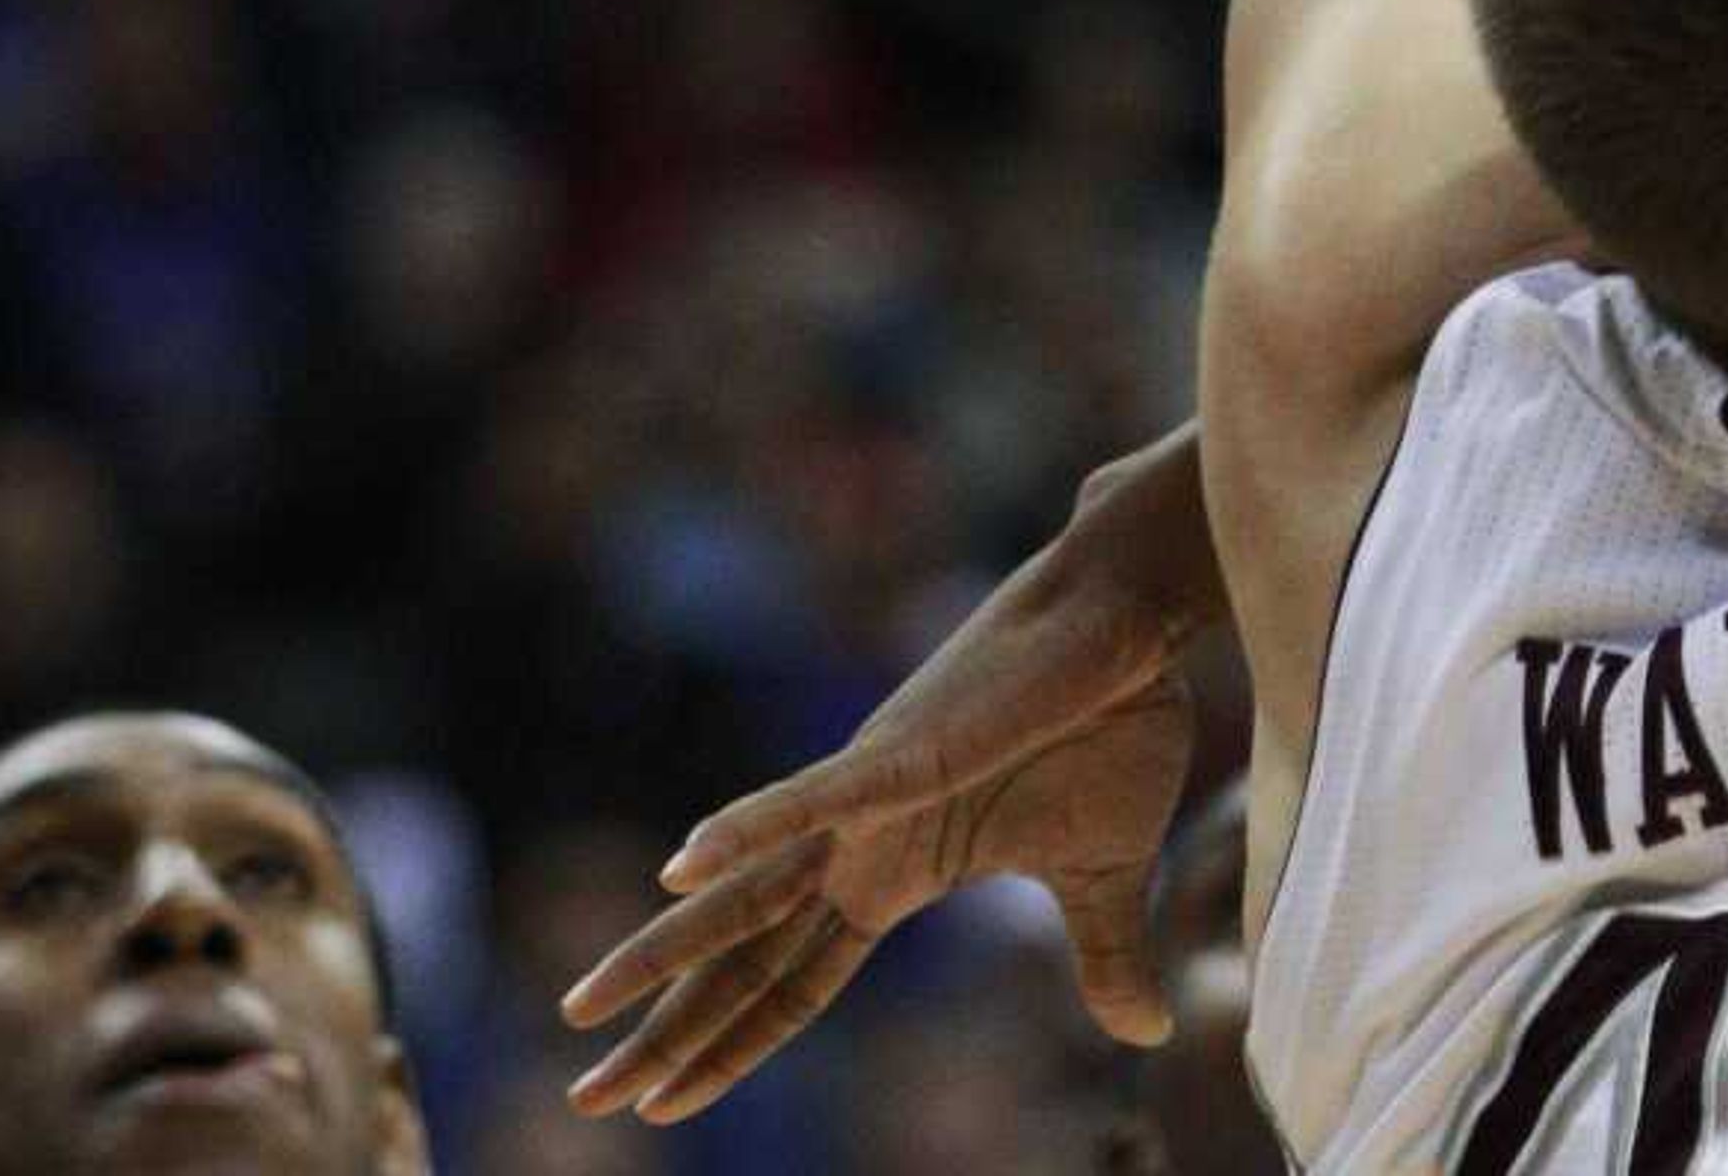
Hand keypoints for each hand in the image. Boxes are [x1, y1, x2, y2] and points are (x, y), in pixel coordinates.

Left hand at [561, 675, 1197, 1116]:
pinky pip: (810, 800)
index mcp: (897, 873)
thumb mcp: (1105, 878)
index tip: (657, 1103)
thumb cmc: (1117, 727)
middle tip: (587, 1095)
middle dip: (666, 1031)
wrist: (1131, 623)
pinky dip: (746, 829)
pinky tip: (683, 864)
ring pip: (747, 891)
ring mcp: (867, 797)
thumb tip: (1144, 1031)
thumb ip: (1103, 956)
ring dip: (667, 950)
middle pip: (744, 958)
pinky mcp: (897, 753)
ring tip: (584, 1004)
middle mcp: (858, 842)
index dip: (728, 1046)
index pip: (792, 983)